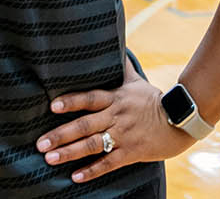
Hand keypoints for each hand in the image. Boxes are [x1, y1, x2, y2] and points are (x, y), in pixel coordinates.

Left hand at [36, 63, 193, 184]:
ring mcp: (123, 136)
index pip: (89, 98)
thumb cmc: (153, 99)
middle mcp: (116, 117)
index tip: (52, 106)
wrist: (180, 120)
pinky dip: (92, 171)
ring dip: (70, 153)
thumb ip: (121, 66)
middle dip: (60, 135)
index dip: (71, 101)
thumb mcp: (136, 80)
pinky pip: (108, 163)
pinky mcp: (131, 152)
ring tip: (49, 158)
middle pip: (85, 125)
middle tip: (40, 143)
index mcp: (115, 98)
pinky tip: (75, 176)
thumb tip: (115, 43)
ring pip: (92, 145)